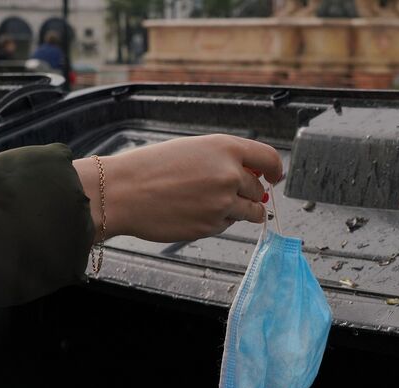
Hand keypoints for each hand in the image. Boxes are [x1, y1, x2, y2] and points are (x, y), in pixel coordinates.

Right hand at [73, 134, 282, 242]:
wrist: (123, 192)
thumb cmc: (151, 168)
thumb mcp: (192, 149)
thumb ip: (223, 159)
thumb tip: (252, 175)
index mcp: (225, 149)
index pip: (269, 158)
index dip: (275, 169)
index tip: (275, 176)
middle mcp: (229, 175)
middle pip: (258, 189)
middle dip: (249, 193)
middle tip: (225, 192)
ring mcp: (222, 204)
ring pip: (250, 212)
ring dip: (240, 210)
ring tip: (213, 205)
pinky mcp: (211, 227)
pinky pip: (226, 225)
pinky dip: (218, 221)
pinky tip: (194, 212)